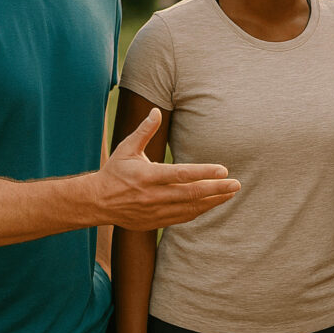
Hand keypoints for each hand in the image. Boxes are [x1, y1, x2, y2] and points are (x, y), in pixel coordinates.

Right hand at [96, 109, 240, 229]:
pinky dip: (199, 210)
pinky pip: (183, 217)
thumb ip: (144, 131)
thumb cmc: (114, 172)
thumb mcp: (126, 149)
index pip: (181, 174)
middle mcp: (153, 195)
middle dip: (216, 190)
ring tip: (231, 193)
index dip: (203, 173)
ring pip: (190, 208)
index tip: (223, 170)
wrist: (96, 203)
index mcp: (147, 176)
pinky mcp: (155, 221)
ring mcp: (155, 211)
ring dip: (213, 202)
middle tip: (236, 184)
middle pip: (191, 194)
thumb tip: (156, 111)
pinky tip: (213, 203)